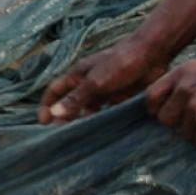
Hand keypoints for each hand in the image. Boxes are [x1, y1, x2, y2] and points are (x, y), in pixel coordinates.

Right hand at [40, 41, 170, 123]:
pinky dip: (102, 123)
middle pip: (71, 103)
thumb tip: (54, 113)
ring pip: (88, 110)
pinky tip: (102, 134)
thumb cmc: (120, 63)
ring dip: (84, 123)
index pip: (55, 90)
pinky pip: (106, 113)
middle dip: (65, 118)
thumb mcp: (95, 82)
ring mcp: (104, 91)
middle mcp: (88, 83)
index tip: (43, 122)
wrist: (152, 55)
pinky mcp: (119, 98)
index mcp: (78, 75)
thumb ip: (76, 99)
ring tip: (82, 139)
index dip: (47, 105)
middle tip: (63, 136)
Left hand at [143, 57, 195, 147]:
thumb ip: (186, 84)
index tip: (171, 115)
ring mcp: (195, 104)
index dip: (158, 110)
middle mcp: (183, 88)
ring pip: (185, 134)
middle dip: (180, 125)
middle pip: (165, 120)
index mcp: (180, 73)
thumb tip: (173, 106)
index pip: (150, 97)